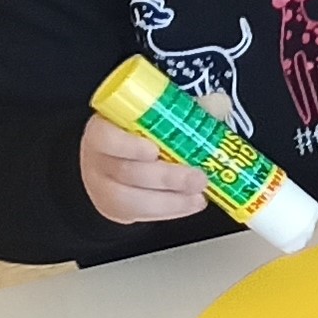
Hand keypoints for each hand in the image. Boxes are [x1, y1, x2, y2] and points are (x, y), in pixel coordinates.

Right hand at [79, 115, 206, 225]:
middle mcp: (98, 159)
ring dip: (170, 200)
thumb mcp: (160, 116)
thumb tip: (219, 103)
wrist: (122, 160)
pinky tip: (191, 204)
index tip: (153, 150)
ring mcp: (102, 186)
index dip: (127, 145)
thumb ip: (188, 110)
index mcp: (104, 128)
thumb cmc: (143, 133)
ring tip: (199, 195)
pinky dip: (169, 210)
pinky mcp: (114, 208)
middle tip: (199, 178)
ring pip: (129, 199)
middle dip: (166, 178)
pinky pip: (138, 214)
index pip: (104, 136)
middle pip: (125, 172)